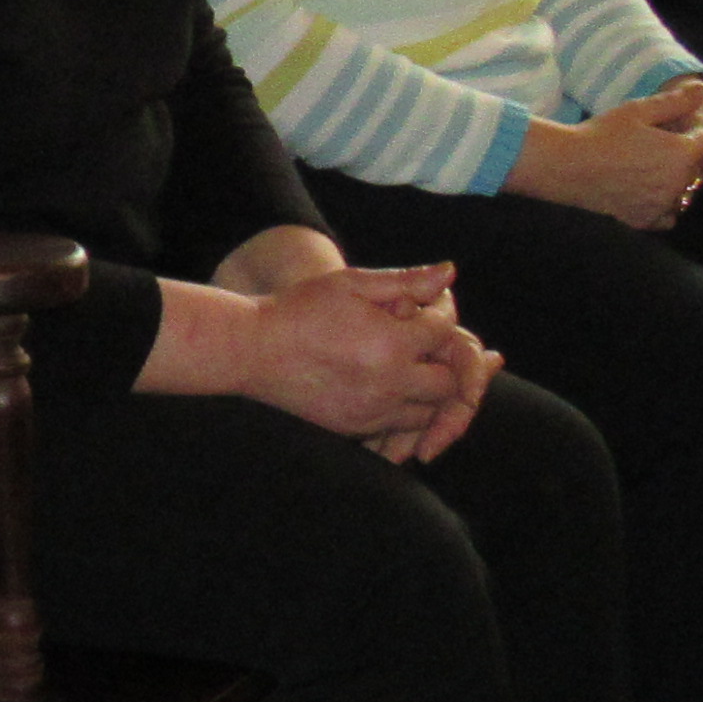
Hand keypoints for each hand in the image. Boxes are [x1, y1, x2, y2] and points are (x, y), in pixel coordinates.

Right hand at [234, 262, 488, 454]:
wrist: (253, 349)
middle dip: (440, 359)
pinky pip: (397, 426)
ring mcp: (372, 411)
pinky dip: (400, 408)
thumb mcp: (351, 283)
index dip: (440, 314)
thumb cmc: (300, 309)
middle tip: (421, 342)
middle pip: (446, 380)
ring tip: (403, 365)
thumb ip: (406, 281)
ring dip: (424, 389)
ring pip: (427, 411)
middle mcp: (389, 384)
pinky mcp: (355, 428)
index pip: (443, 332)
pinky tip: (382, 384)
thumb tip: (450, 273)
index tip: (426, 306)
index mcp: (392, 344)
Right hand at [508, 93, 702, 230]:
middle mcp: (678, 182)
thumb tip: (702, 89)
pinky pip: (668, 216)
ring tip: (657, 168)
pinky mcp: (644, 220)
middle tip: (675, 143)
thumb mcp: (637, 110)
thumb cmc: (601, 134)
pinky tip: (648, 192)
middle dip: (694, 155)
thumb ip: (675, 102)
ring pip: (685, 193)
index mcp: (681, 153)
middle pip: (700, 168)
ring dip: (679, 182)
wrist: (567, 167)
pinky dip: (664, 206)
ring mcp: (662, 204)